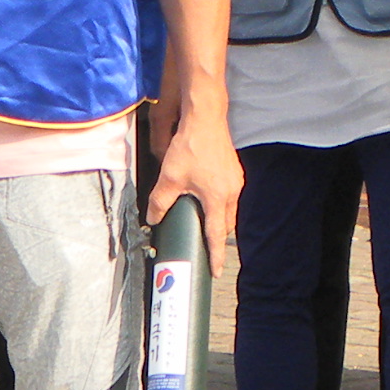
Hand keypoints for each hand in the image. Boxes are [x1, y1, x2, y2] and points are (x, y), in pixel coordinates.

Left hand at [148, 103, 242, 267]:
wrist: (205, 118)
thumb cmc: (190, 145)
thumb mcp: (169, 177)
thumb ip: (160, 201)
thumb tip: (154, 218)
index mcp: (217, 198)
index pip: (217, 235)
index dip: (215, 255)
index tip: (215, 271)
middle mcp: (231, 191)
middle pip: (225, 224)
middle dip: (216, 237)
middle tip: (205, 246)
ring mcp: (235, 181)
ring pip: (228, 210)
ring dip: (218, 219)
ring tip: (204, 222)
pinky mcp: (233, 171)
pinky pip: (229, 196)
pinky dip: (219, 204)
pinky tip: (206, 198)